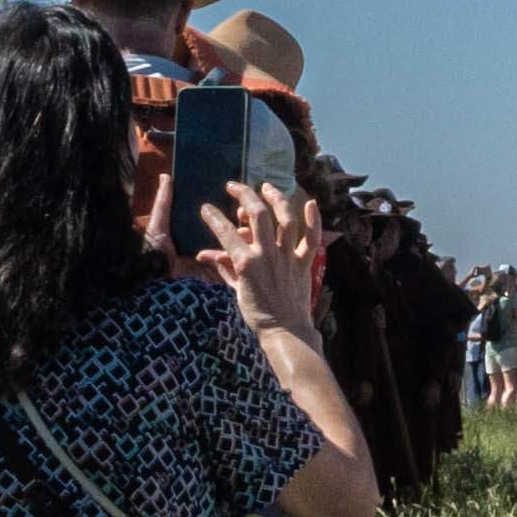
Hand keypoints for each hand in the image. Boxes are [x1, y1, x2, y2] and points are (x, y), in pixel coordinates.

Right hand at [212, 178, 328, 333]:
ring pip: (285, 219)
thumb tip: (203, 254)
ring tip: (266, 187)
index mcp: (246, 263)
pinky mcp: (303, 263)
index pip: (225, 232)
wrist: (284, 329)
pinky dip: (313, 221)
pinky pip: (311, 239)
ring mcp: (287, 257)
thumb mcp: (235, 289)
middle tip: (233, 186)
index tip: (206, 207)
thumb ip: (222, 267)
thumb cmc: (257, 311)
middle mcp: (267, 255)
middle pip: (257, 214)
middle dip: (244, 194)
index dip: (213, 217)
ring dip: (276, 199)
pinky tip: (310, 203)